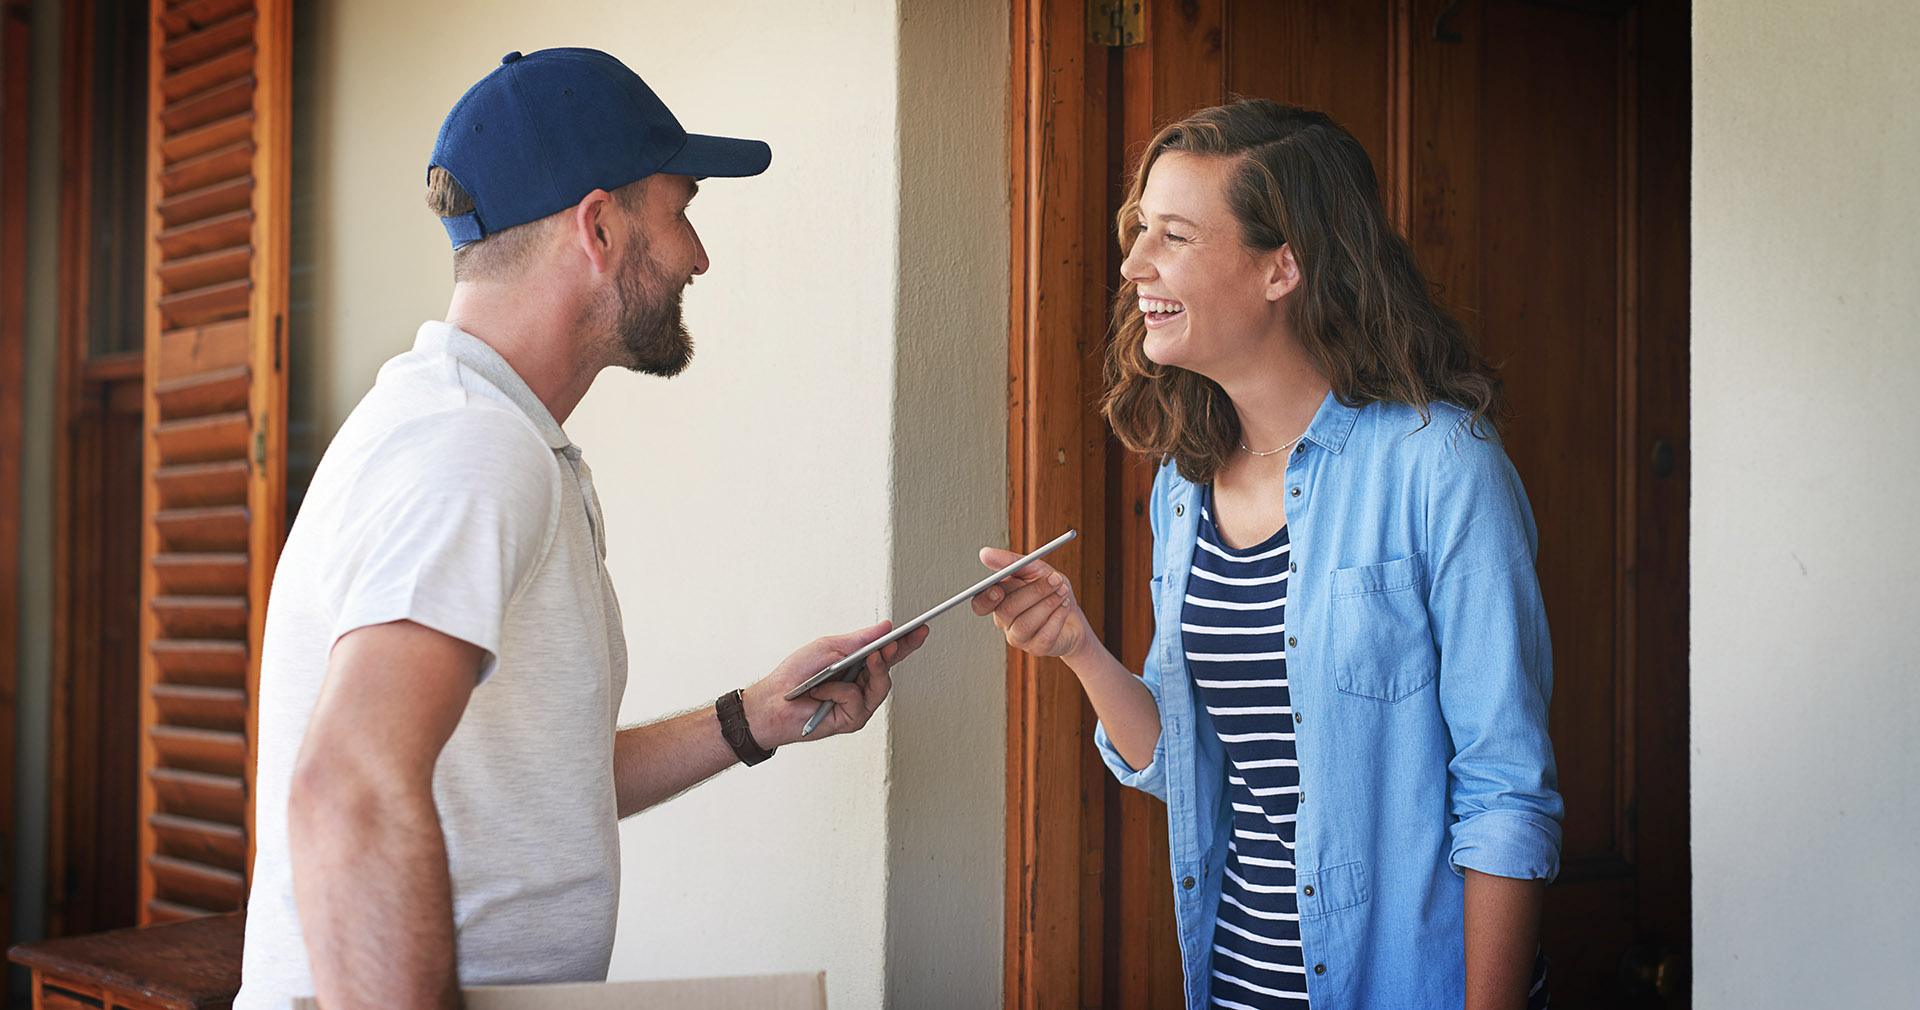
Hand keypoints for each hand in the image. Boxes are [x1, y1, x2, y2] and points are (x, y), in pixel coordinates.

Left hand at [741, 621, 929, 746]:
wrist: (774, 701)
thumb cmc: (796, 675)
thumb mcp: (830, 647)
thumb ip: (860, 640)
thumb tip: (886, 628)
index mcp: (857, 665)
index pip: (887, 653)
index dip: (906, 643)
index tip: (921, 630)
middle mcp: (861, 684)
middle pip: (889, 668)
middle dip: (893, 654)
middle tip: (893, 644)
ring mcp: (859, 704)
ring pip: (881, 685)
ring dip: (870, 671)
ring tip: (864, 661)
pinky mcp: (852, 719)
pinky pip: (857, 700)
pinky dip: (839, 691)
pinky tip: (824, 692)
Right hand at [971, 547, 1087, 659]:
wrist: (1075, 617)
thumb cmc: (1052, 591)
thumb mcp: (1035, 569)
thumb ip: (1011, 562)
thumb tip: (985, 554)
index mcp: (999, 601)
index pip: (980, 604)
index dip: (986, 599)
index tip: (998, 590)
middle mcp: (1005, 622)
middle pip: (1008, 610)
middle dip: (1034, 591)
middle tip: (1055, 579)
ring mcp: (1019, 638)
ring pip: (1025, 623)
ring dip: (1048, 603)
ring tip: (1063, 591)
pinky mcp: (1037, 648)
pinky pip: (1044, 634)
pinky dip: (1058, 616)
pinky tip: (1064, 607)